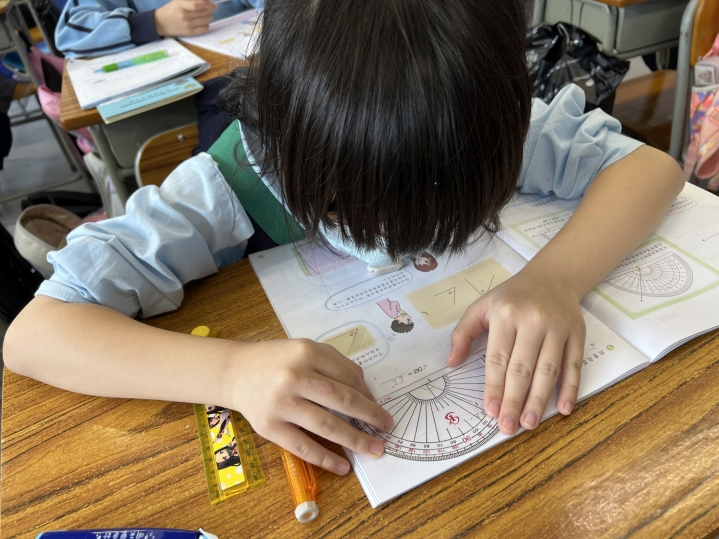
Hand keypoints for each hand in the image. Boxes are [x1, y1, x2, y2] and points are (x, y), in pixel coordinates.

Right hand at [154, 0, 215, 36]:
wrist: (162, 23)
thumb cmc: (171, 9)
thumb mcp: (179, 1)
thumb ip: (192, 0)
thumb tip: (207, 1)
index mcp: (181, 5)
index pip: (196, 5)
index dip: (206, 3)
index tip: (211, 2)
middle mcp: (185, 16)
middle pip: (203, 12)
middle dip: (211, 9)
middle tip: (213, 7)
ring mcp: (188, 25)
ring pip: (206, 20)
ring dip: (210, 16)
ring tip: (209, 13)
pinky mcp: (190, 33)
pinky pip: (204, 29)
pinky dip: (207, 24)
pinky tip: (205, 22)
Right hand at [230, 339, 393, 474]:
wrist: (235, 372)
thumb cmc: (278, 360)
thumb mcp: (306, 350)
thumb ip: (336, 365)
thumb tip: (367, 395)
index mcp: (307, 353)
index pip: (348, 376)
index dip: (368, 394)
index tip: (379, 407)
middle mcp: (294, 377)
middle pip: (343, 401)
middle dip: (371, 416)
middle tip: (387, 428)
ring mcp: (281, 404)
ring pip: (327, 426)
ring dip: (356, 440)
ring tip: (375, 450)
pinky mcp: (270, 426)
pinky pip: (303, 446)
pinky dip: (326, 458)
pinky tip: (343, 466)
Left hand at [447, 268, 585, 434]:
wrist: (552, 277)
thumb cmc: (512, 296)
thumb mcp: (482, 306)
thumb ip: (463, 333)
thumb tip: (451, 362)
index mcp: (506, 314)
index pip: (498, 358)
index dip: (494, 386)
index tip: (490, 411)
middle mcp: (533, 320)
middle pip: (523, 368)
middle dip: (514, 400)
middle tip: (508, 426)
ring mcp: (558, 328)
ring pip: (548, 370)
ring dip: (539, 400)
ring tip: (529, 423)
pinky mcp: (577, 334)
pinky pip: (573, 365)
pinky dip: (570, 388)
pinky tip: (562, 408)